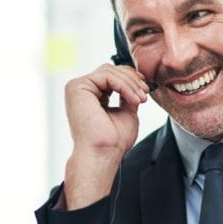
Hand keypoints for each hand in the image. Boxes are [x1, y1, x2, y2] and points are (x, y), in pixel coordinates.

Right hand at [63, 64, 149, 208]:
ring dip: (130, 84)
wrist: (104, 153)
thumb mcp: (126, 112)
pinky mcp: (77, 87)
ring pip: (110, 71)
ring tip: (140, 99)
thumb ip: (127, 96)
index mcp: (90, 95)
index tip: (145, 88)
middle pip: (110, 70)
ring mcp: (77, 88)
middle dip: (132, 79)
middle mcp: (82, 90)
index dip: (130, 78)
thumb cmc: (113, 141)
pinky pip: (107, 76)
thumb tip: (137, 82)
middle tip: (145, 93)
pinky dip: (124, 86)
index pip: (111, 76)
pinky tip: (132, 99)